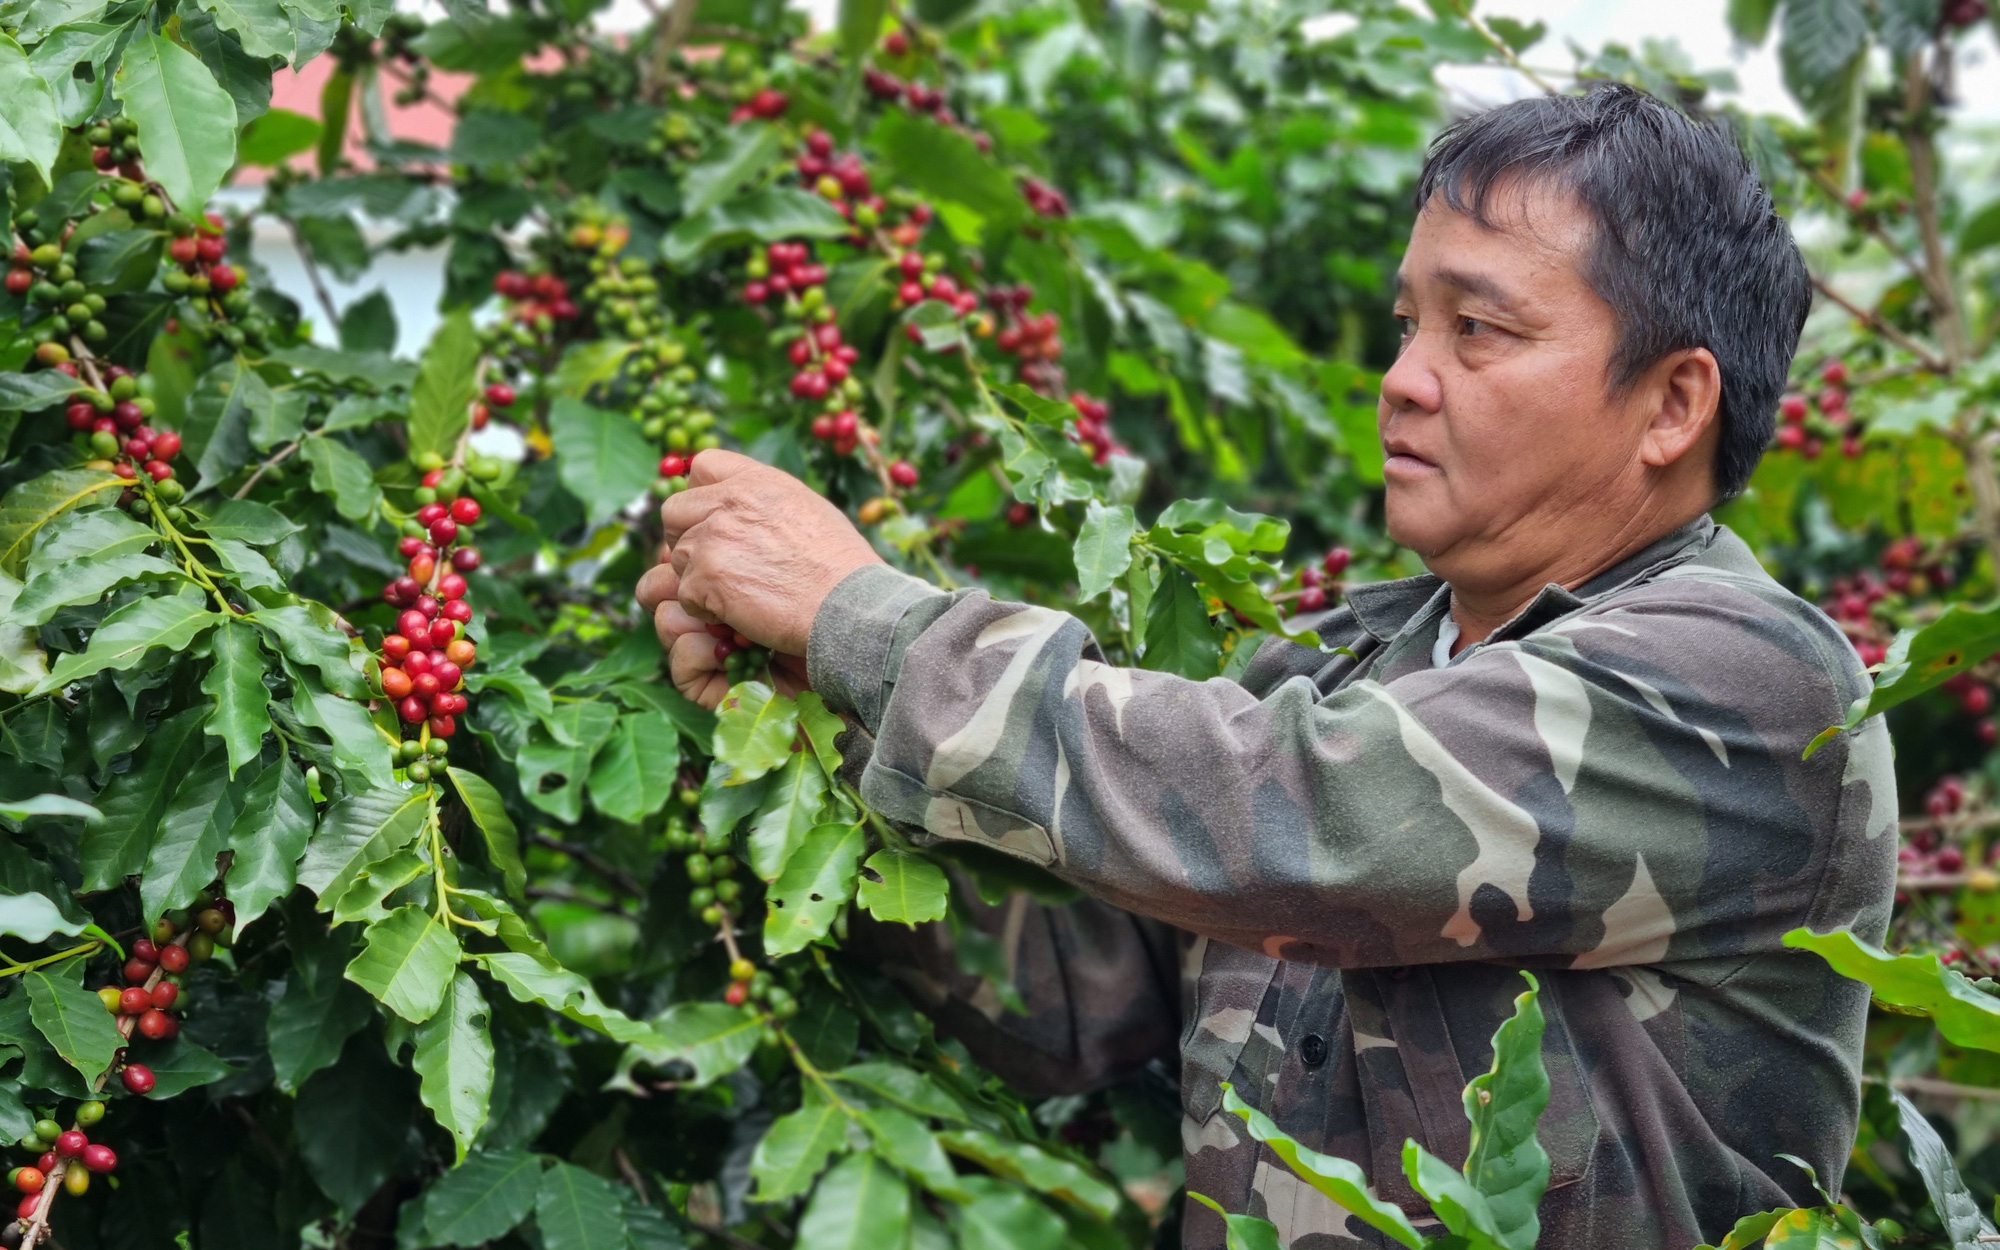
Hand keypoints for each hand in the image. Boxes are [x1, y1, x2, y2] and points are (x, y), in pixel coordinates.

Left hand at [635, 450, 880, 703]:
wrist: (848, 605)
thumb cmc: (841, 567)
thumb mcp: (809, 510)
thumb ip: (767, 502)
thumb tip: (743, 506)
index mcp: (757, 481)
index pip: (702, 466)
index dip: (701, 494)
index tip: (713, 518)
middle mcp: (730, 500)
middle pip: (675, 511)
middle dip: (687, 537)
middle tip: (714, 563)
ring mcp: (713, 538)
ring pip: (679, 557)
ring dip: (699, 578)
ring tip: (737, 594)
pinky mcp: (705, 576)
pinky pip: (685, 594)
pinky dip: (705, 609)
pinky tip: (737, 614)